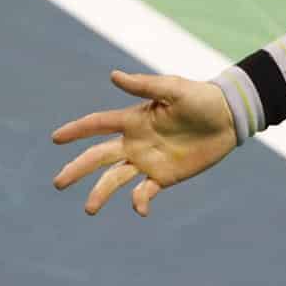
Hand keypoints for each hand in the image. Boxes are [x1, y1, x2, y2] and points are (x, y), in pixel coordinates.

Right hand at [52, 70, 236, 215]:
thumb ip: (144, 85)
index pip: (97, 125)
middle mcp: (134, 142)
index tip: (55, 139)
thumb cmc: (202, 99)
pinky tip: (140, 209)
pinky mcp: (164, 176)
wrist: (230, 118)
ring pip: (115, 179)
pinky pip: (145, 192)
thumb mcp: (173, 89)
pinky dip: (139, 202)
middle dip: (77, 170)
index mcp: (133, 120)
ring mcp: (147, 161)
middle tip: (58, 183)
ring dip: (101, 192)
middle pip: (98, 157)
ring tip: (89, 209)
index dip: (76, 131)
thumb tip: (113, 76)